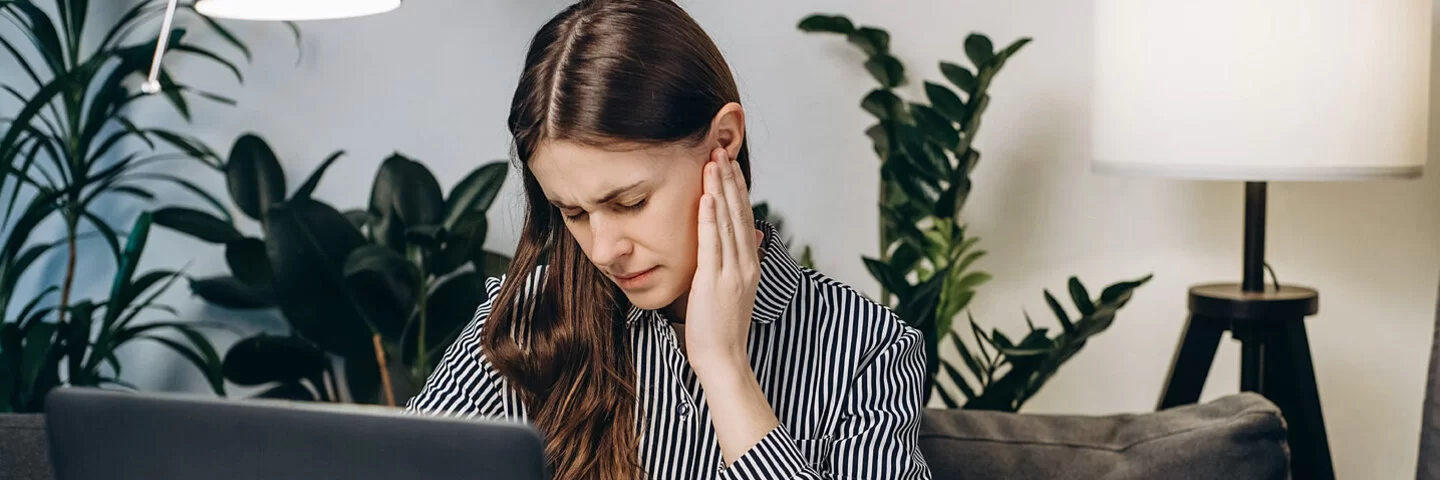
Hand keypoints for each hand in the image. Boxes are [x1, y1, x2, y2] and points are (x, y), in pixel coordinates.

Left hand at [685, 147, 762, 369]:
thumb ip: (741, 260)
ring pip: (727, 222)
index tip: (727, 163)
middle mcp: (745, 263)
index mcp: (750, 264)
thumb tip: (750, 235)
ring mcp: (733, 272)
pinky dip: (710, 217)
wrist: (725, 360)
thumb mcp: (737, 289)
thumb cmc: (722, 328)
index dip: (736, 188)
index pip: (744, 217)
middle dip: (729, 179)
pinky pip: (713, 243)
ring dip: (720, 189)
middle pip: (739, 212)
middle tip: (720, 149)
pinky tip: (707, 196)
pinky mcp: (715, 282)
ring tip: (713, 161)